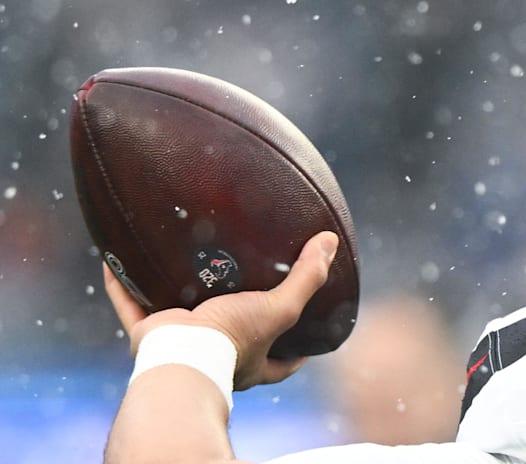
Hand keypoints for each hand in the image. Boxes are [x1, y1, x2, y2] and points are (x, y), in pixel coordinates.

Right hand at [103, 231, 338, 389]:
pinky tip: (115, 258)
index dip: (295, 351)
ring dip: (173, 297)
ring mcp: (179, 347)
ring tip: (180, 266)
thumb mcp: (279, 308)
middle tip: (238, 286)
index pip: (282, 362)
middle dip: (231, 318)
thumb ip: (307, 278)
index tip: (307, 337)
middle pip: (227, 337)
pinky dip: (120, 283)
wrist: (180, 361)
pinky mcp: (146, 336)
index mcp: (250, 360)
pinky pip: (129, 304)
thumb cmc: (232, 341)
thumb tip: (331, 243)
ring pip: (176, 320)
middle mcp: (216, 357)